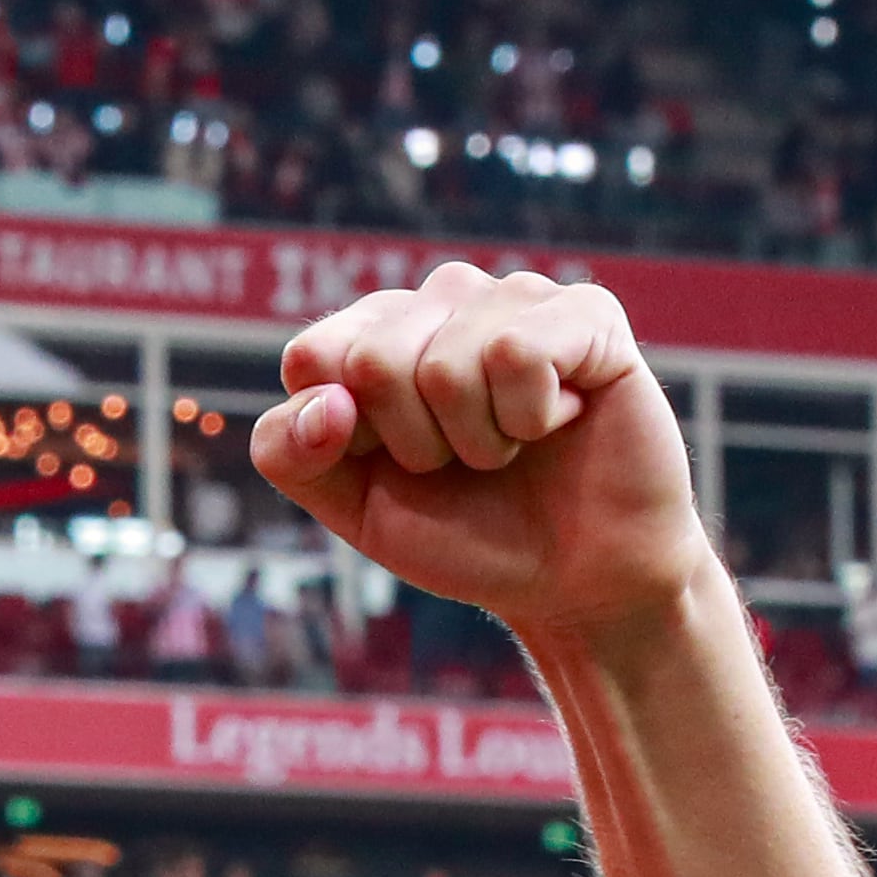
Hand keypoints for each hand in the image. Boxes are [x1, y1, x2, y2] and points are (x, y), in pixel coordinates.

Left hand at [251, 264, 708, 644]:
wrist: (572, 580)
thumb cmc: (463, 533)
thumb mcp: (352, 506)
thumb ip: (290, 453)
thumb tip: (327, 400)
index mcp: (376, 333)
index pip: (313, 356)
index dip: (347, 437)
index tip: (395, 464)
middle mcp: (442, 300)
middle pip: (372, 359)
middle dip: (415, 445)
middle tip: (463, 462)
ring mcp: (514, 297)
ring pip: (445, 363)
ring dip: (478, 439)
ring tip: (514, 444)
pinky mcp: (585, 313)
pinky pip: (517, 353)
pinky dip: (530, 417)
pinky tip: (560, 420)